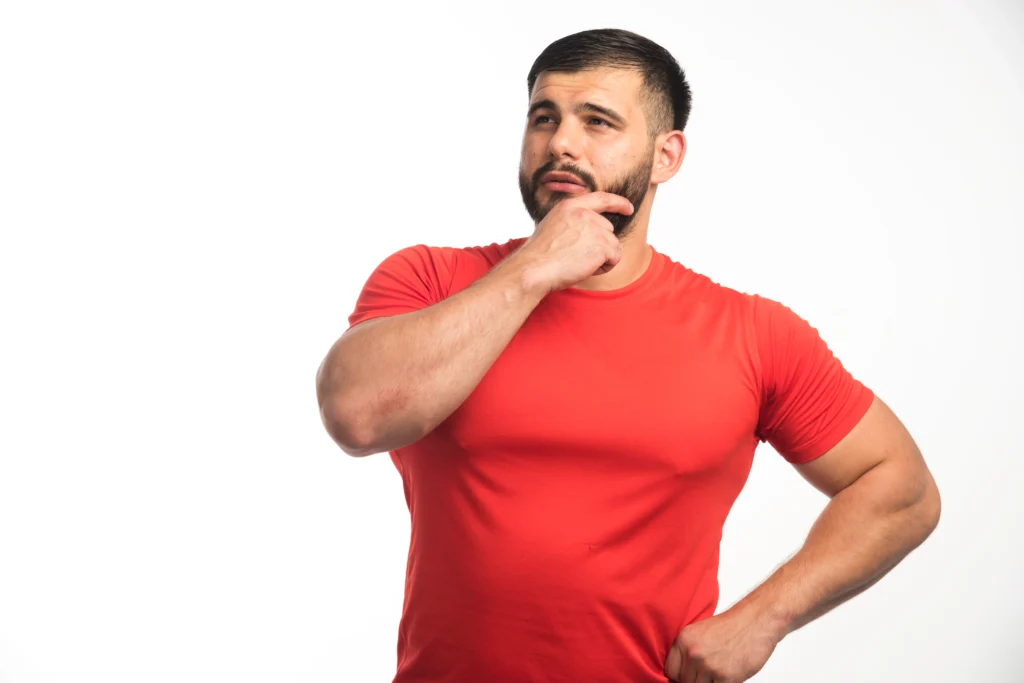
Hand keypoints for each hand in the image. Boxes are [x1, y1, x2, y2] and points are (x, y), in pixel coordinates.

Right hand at [512, 191, 633, 293]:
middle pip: (609, 230)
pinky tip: (585, 269)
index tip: (628, 208)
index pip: (601, 198)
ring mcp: (594, 228)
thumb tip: (594, 231)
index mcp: (570, 206)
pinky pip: (615, 258)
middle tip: (576, 257)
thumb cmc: (539, 256)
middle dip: (599, 246)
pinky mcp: (602, 245)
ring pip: (614, 245)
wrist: (533, 269)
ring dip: (601, 259)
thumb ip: (573, 223)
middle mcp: (584, 213)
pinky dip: (604, 268)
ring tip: (578, 263)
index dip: (618, 203)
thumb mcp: (553, 227)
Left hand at [664, 607, 781, 682]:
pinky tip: (728, 675)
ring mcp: (708, 665)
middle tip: (708, 674)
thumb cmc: (732, 627)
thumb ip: (688, 650)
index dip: (679, 676)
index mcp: (684, 639)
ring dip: (709, 682)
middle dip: (695, 680)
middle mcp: (693, 652)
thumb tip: (682, 673)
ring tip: (719, 671)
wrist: (756, 621)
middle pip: (684, 681)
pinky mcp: (724, 676)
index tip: (686, 676)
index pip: (670, 670)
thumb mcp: (700, 632)